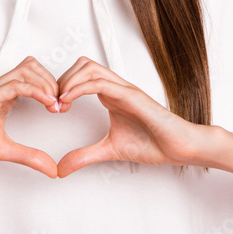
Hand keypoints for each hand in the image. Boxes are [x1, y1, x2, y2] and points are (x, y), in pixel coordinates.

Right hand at [0, 57, 61, 177]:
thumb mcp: (3, 150)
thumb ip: (28, 156)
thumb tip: (53, 169)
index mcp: (2, 96)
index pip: (33, 75)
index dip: (52, 86)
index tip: (62, 108)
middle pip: (33, 66)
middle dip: (53, 81)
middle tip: (62, 105)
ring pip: (27, 70)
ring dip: (47, 84)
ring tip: (56, 105)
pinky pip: (15, 86)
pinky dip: (36, 91)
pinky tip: (48, 104)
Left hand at [54, 57, 210, 176]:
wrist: (180, 148)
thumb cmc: (153, 143)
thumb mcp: (109, 150)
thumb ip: (84, 156)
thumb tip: (61, 168)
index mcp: (111, 95)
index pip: (80, 75)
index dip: (62, 87)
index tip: (52, 108)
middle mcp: (116, 88)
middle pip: (81, 65)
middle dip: (62, 80)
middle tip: (53, 103)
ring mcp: (124, 89)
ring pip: (89, 68)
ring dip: (68, 81)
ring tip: (59, 103)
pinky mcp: (132, 96)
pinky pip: (101, 83)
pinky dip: (79, 88)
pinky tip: (69, 101)